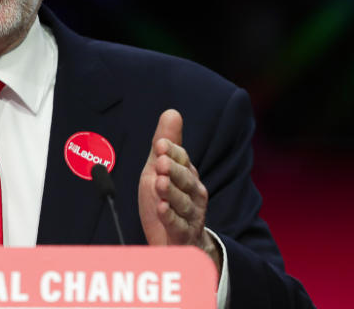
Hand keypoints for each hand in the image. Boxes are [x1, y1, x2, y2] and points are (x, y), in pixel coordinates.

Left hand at [138, 110, 221, 274]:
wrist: (173, 241)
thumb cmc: (166, 200)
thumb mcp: (160, 170)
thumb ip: (167, 144)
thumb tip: (172, 112)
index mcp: (187, 176)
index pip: (182, 160)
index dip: (172, 152)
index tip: (159, 145)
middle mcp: (193, 194)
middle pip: (186, 180)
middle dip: (174, 171)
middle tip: (161, 163)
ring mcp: (190, 215)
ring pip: (182, 202)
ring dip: (171, 192)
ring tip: (159, 183)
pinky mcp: (183, 235)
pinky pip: (178, 225)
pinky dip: (170, 217)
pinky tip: (161, 209)